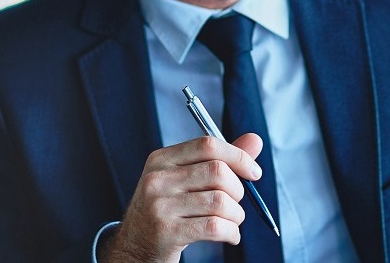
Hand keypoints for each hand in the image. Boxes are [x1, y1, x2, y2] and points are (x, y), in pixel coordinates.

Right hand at [104, 133, 263, 262]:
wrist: (134, 248)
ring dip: (237, 215)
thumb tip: (255, 140)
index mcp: (162, 159)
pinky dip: (231, 232)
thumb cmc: (167, 211)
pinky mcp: (166, 232)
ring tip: (233, 222)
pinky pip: (214, 226)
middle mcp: (157, 178)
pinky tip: (230, 236)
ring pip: (220, 201)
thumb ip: (220, 160)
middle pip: (217, 172)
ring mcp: (159, 205)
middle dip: (238, 190)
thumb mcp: (186, 181)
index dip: (238, 156)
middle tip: (236, 204)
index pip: (208, 145)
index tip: (254, 173)